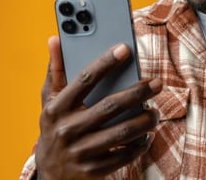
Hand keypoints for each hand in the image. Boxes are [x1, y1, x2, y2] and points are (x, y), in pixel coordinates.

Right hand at [35, 36, 161, 179]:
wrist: (51, 175)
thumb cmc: (55, 127)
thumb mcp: (48, 101)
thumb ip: (55, 71)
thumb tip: (55, 38)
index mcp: (55, 109)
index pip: (84, 79)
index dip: (105, 62)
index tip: (125, 49)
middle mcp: (66, 130)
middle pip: (110, 106)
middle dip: (138, 92)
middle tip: (157, 83)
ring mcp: (80, 152)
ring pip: (122, 132)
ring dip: (145, 120)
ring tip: (156, 112)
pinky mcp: (93, 170)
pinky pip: (125, 155)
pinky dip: (140, 143)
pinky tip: (147, 134)